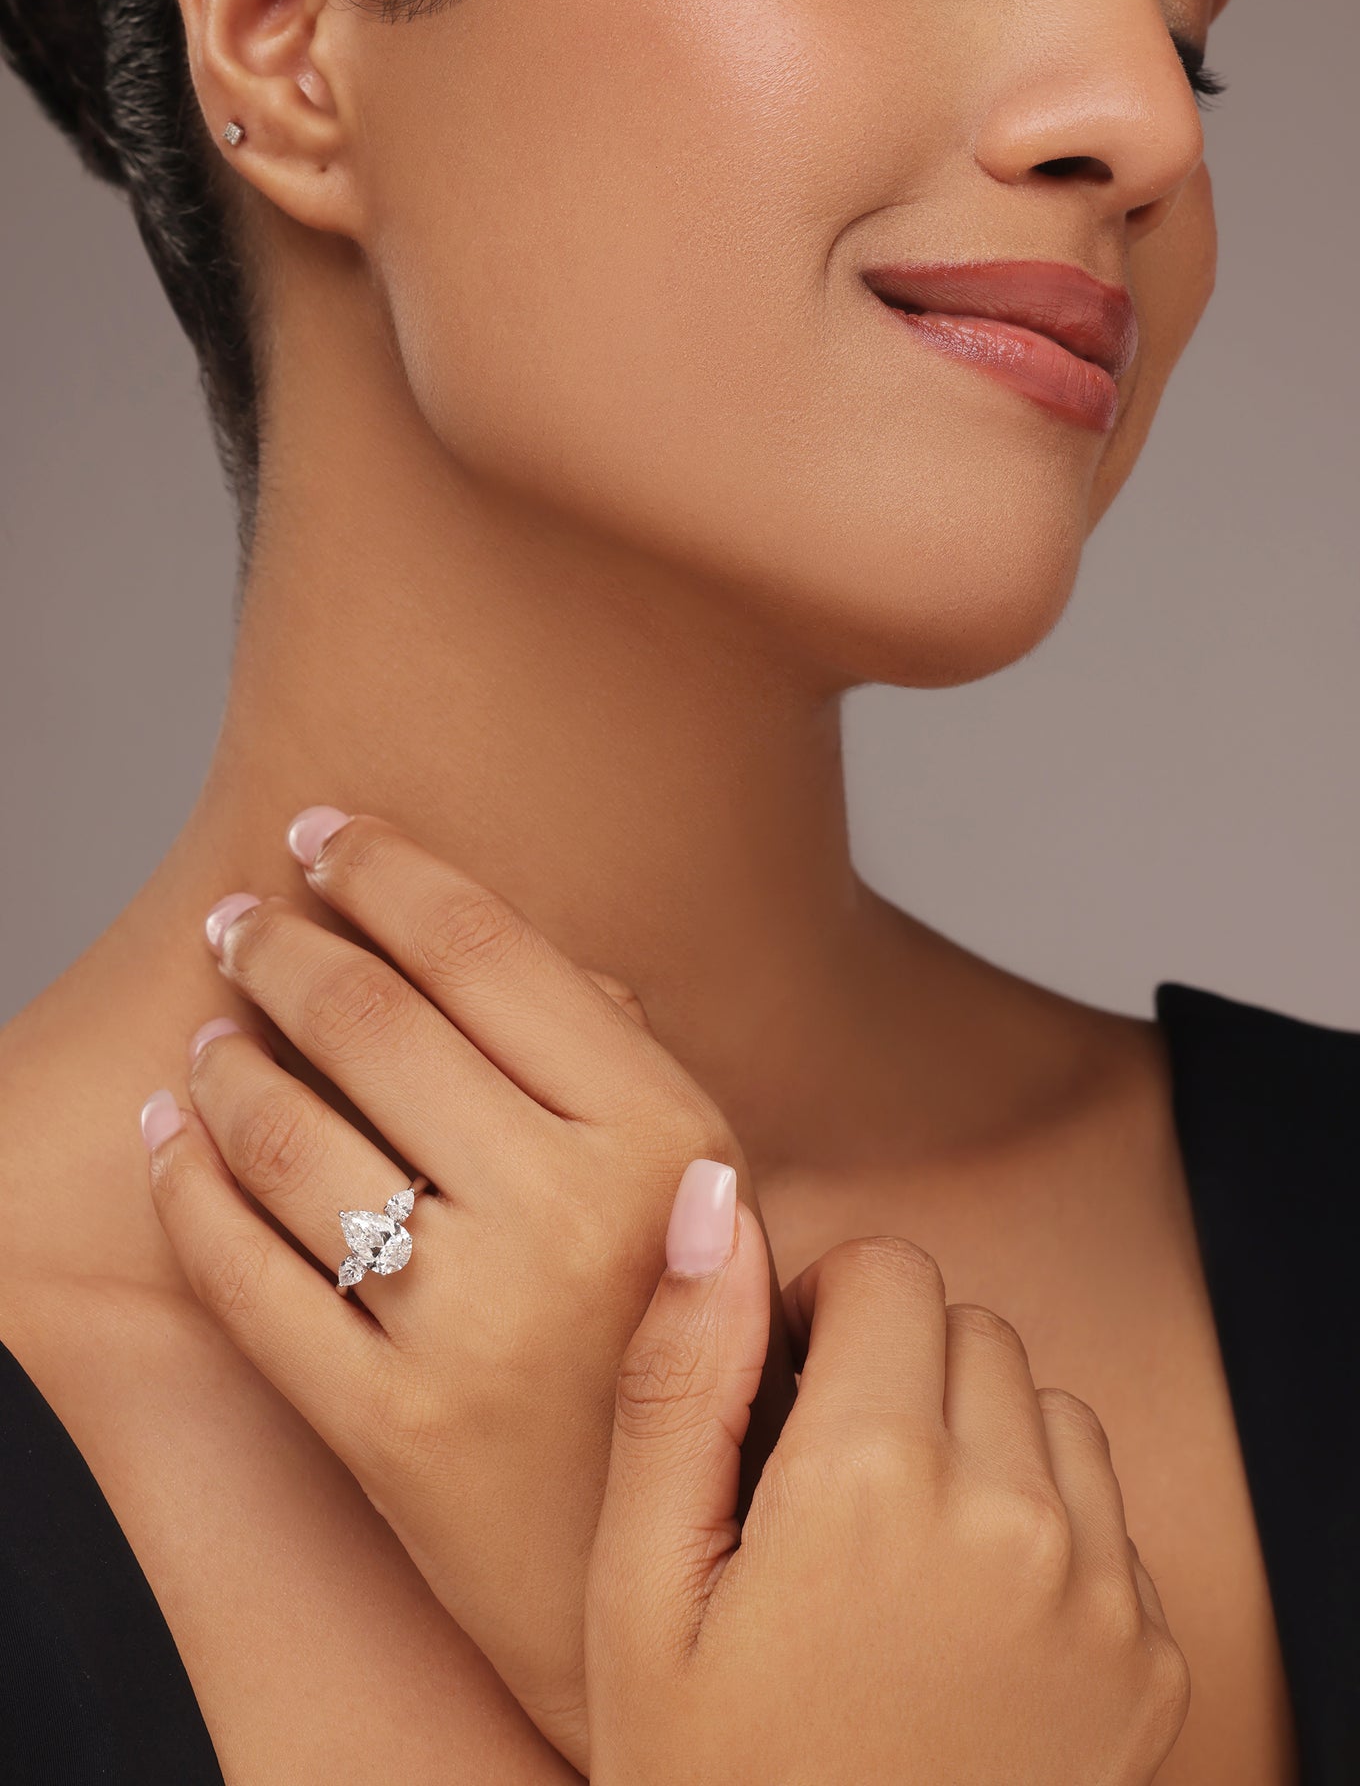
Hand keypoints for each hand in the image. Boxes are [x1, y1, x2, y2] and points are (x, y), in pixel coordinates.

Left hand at [143, 807, 791, 1771]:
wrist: (678, 1568)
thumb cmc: (691, 1351)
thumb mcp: (706, 1190)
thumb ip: (616, 1058)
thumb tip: (485, 940)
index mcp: (664, 1132)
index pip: (489, 951)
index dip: (386, 870)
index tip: (320, 830)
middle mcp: (572, 1215)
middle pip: (373, 1024)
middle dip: (280, 948)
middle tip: (236, 918)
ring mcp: (474, 1326)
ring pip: (291, 1142)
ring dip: (224, 1064)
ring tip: (209, 1031)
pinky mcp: (388, 1428)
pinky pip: (246, 1279)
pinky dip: (187, 1190)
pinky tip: (169, 1140)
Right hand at [587, 1182, 1190, 1785]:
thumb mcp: (642, 1591)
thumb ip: (679, 1377)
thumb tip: (712, 1200)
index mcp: (870, 1478)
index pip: (887, 1270)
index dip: (816, 1312)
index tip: (778, 1397)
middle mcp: (1011, 1514)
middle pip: (968, 1327)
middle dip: (894, 1371)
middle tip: (821, 1489)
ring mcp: (1098, 1591)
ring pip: (1044, 1407)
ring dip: (975, 1438)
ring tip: (892, 1553)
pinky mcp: (1149, 1657)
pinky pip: (1104, 1513)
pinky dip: (1041, 1527)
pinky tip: (961, 1621)